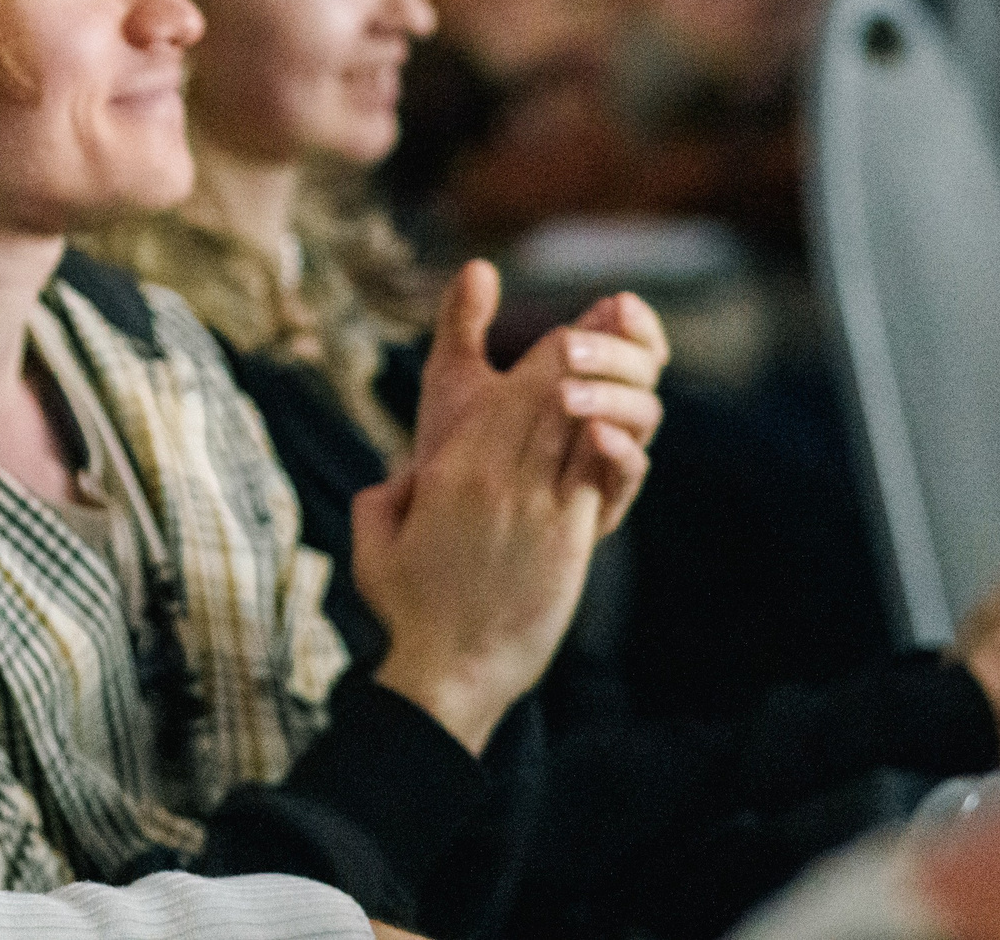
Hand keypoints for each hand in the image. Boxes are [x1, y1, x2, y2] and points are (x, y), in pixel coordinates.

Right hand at [356, 264, 665, 754]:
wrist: (450, 671)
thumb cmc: (409, 610)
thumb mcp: (374, 541)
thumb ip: (386, 496)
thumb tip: (406, 477)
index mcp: (450, 468)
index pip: (506, 391)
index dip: (543, 356)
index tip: (567, 333)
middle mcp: (497, 475)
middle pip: (548, 393)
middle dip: (582, 356)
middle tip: (609, 327)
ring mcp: (537, 505)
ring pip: (576, 424)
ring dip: (603, 390)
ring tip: (625, 364)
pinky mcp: (568, 539)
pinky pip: (597, 474)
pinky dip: (612, 443)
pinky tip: (621, 425)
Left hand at [410, 262, 667, 516]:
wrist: (439, 523)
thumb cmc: (455, 449)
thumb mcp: (455, 382)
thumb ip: (465, 325)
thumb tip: (478, 266)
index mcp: (582, 382)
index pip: (630, 341)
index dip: (634, 321)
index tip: (618, 302)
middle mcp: (604, 418)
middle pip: (644, 373)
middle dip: (618, 352)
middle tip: (572, 344)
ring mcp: (604, 462)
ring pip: (644, 418)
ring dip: (614, 396)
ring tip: (567, 392)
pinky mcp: (598, 505)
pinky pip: (629, 476)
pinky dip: (620, 452)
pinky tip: (596, 434)